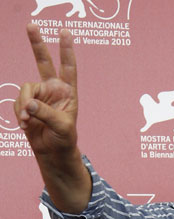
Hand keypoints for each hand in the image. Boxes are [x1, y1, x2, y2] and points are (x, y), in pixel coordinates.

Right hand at [14, 23, 77, 158]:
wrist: (53, 152)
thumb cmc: (64, 139)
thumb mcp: (61, 126)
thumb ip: (46, 113)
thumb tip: (28, 104)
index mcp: (67, 92)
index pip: (68, 68)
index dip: (66, 50)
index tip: (65, 32)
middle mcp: (52, 89)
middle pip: (43, 62)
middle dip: (37, 44)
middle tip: (31, 25)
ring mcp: (39, 95)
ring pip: (25, 90)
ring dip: (24, 106)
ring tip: (28, 121)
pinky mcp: (26, 105)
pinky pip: (18, 103)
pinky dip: (20, 114)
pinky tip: (25, 125)